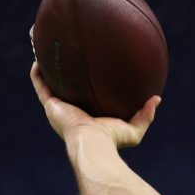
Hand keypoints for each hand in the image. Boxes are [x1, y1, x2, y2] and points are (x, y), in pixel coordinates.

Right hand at [30, 61, 159, 147]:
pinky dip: (37, 73)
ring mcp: (59, 108)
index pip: (85, 99)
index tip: (90, 72)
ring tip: (47, 51)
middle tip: (67, 56)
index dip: (85, 87)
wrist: (93, 143)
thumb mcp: (133, 129)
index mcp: (87, 116)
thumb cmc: (112, 140)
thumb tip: (157, 99)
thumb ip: (145, 115)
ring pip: (49, 84)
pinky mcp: (50, 105)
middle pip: (65, 89)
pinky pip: (40, 85)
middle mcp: (71, 111)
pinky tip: (38, 57)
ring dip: (47, 68)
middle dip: (64, 75)